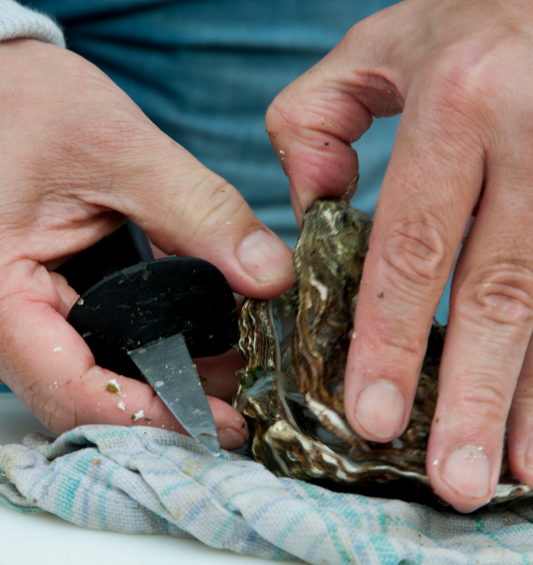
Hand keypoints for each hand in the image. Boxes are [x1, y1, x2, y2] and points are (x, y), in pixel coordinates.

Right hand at [0, 39, 293, 449]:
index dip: (157, 417)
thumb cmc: (31, 103)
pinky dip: (147, 351)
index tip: (225, 424)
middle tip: (240, 399)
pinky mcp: (44, 302)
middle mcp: (3, 319)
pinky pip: (95, 346)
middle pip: (90, 397)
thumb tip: (271, 278)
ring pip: (94, 378)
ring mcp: (22, 315)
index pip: (77, 389)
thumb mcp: (121, 150)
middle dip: (170, 405)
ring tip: (229, 371)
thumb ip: (200, 213)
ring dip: (163, 382)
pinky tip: (196, 340)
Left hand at [266, 0, 532, 510]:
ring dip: (530, 399)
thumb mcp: (377, 50)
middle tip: (448, 481)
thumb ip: (316, 123)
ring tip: (505, 472)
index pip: (410, 246)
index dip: (390, 339)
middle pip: (495, 294)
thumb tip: (310, 207)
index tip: (370, 416)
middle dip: (471, 396)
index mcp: (462, 101)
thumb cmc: (466, 21)